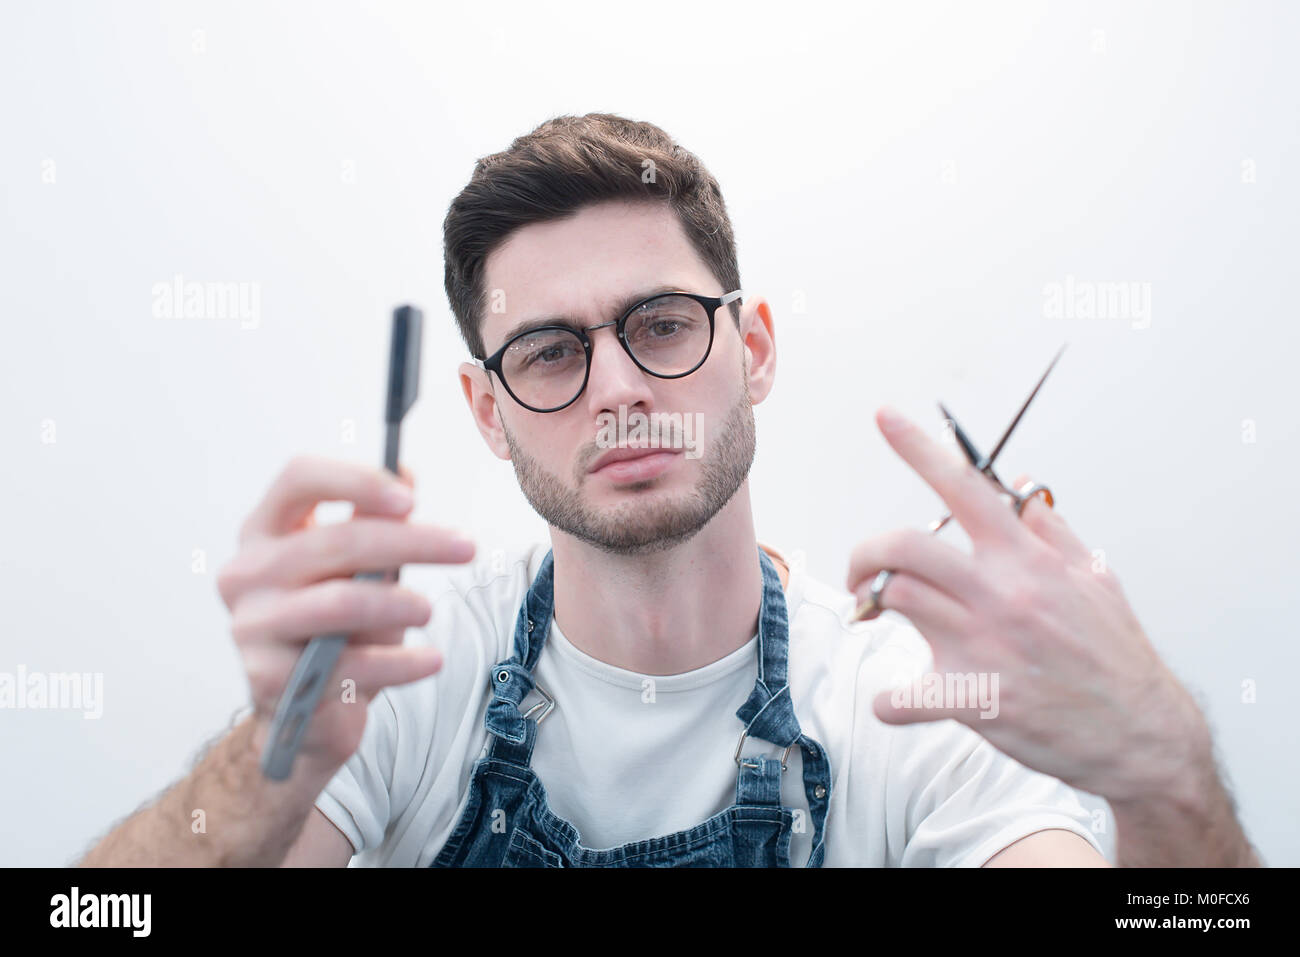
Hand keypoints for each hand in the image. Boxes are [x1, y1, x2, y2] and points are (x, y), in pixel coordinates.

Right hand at [216, 456, 475, 779]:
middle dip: (411, 542)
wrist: (307, 709)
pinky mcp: (268, 679)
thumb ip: (373, 521)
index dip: (356, 480)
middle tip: (465, 548)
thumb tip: (406, 473)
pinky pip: (347, 664)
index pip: (298, 478)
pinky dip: (398, 662)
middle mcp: (246, 572)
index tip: (412, 499)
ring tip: (429, 611)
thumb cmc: (336, 626)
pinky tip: (430, 661)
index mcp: (264, 530)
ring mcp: (251, 626)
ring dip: (400, 603)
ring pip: (340, 602)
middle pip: (335, 541)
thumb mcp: (358, 567)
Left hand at [846, 406, 1209, 803]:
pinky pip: (901, 697)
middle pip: (903, 546)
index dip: (918, 447)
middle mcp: (1000, 594)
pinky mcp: (973, 699)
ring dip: (871, 608)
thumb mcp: (1096, 579)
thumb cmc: (1114, 656)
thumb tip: (1020, 488)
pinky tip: (898, 702)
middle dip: (864, 554)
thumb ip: (1051, 530)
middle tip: (861, 573)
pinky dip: (889, 702)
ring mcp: (983, 646)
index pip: (965, 487)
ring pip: (894, 601)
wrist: (1141, 735)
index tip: (884, 416)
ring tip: (877, 618)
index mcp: (1027, 560)